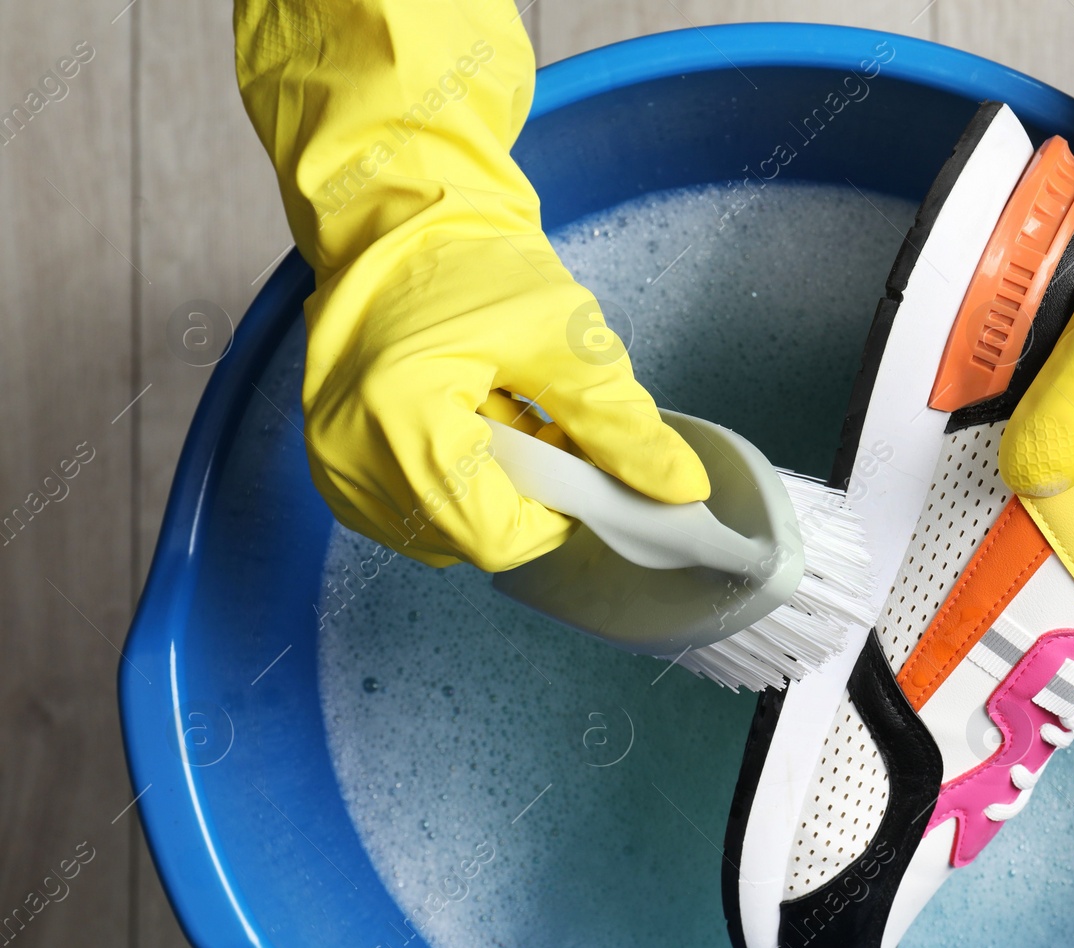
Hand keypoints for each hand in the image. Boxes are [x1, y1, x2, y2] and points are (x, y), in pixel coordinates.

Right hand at [235, 0, 707, 569]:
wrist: (399, 223)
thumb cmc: (473, 265)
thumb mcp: (565, 338)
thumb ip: (621, 425)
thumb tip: (680, 492)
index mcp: (400, 415)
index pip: (498, 535)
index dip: (558, 515)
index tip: (582, 462)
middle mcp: (350, 457)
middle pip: (473, 540)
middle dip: (526, 497)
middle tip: (539, 422)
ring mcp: (334, 469)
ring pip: (447, 535)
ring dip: (491, 492)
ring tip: (497, 415)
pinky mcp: (335, 470)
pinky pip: (416, 516)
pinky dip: (455, 485)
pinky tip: (463, 425)